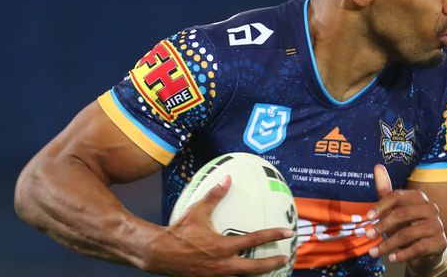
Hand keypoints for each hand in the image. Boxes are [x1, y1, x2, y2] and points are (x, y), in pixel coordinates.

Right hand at [143, 175, 293, 275]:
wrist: (159, 254)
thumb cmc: (179, 232)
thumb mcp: (198, 211)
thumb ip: (214, 195)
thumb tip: (227, 179)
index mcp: (223, 247)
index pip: (255, 239)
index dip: (273, 235)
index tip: (287, 232)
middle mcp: (223, 264)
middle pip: (255, 268)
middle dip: (272, 264)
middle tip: (285, 258)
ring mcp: (216, 275)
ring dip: (257, 273)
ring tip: (269, 270)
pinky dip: (239, 276)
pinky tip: (243, 273)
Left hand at [365, 165, 446, 271]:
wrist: (430, 249)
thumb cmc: (409, 226)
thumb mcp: (396, 209)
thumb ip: (386, 191)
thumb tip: (377, 166)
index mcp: (418, 197)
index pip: (397, 196)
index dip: (380, 206)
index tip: (367, 217)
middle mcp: (430, 208)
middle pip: (401, 214)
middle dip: (382, 226)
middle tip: (368, 235)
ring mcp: (437, 225)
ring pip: (408, 233)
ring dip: (388, 244)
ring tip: (374, 252)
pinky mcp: (440, 242)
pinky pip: (418, 248)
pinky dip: (402, 254)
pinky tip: (392, 258)